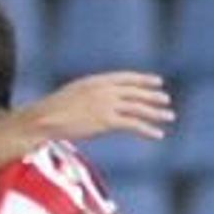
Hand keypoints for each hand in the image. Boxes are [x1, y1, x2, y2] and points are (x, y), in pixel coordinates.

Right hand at [28, 71, 173, 141]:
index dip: (143, 79)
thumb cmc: (52, 111)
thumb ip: (89, 95)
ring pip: (138, 107)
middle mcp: (104, 90)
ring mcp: (106, 105)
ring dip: (156, 113)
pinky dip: (147, 130)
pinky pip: (133, 125)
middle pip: (135, 91)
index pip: (126, 77)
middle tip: (166, 100)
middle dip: (153, 96)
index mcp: (96, 81)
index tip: (157, 81)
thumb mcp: (73, 95)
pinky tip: (157, 135)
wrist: (43, 119)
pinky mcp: (106, 121)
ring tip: (169, 117)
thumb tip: (95, 101)